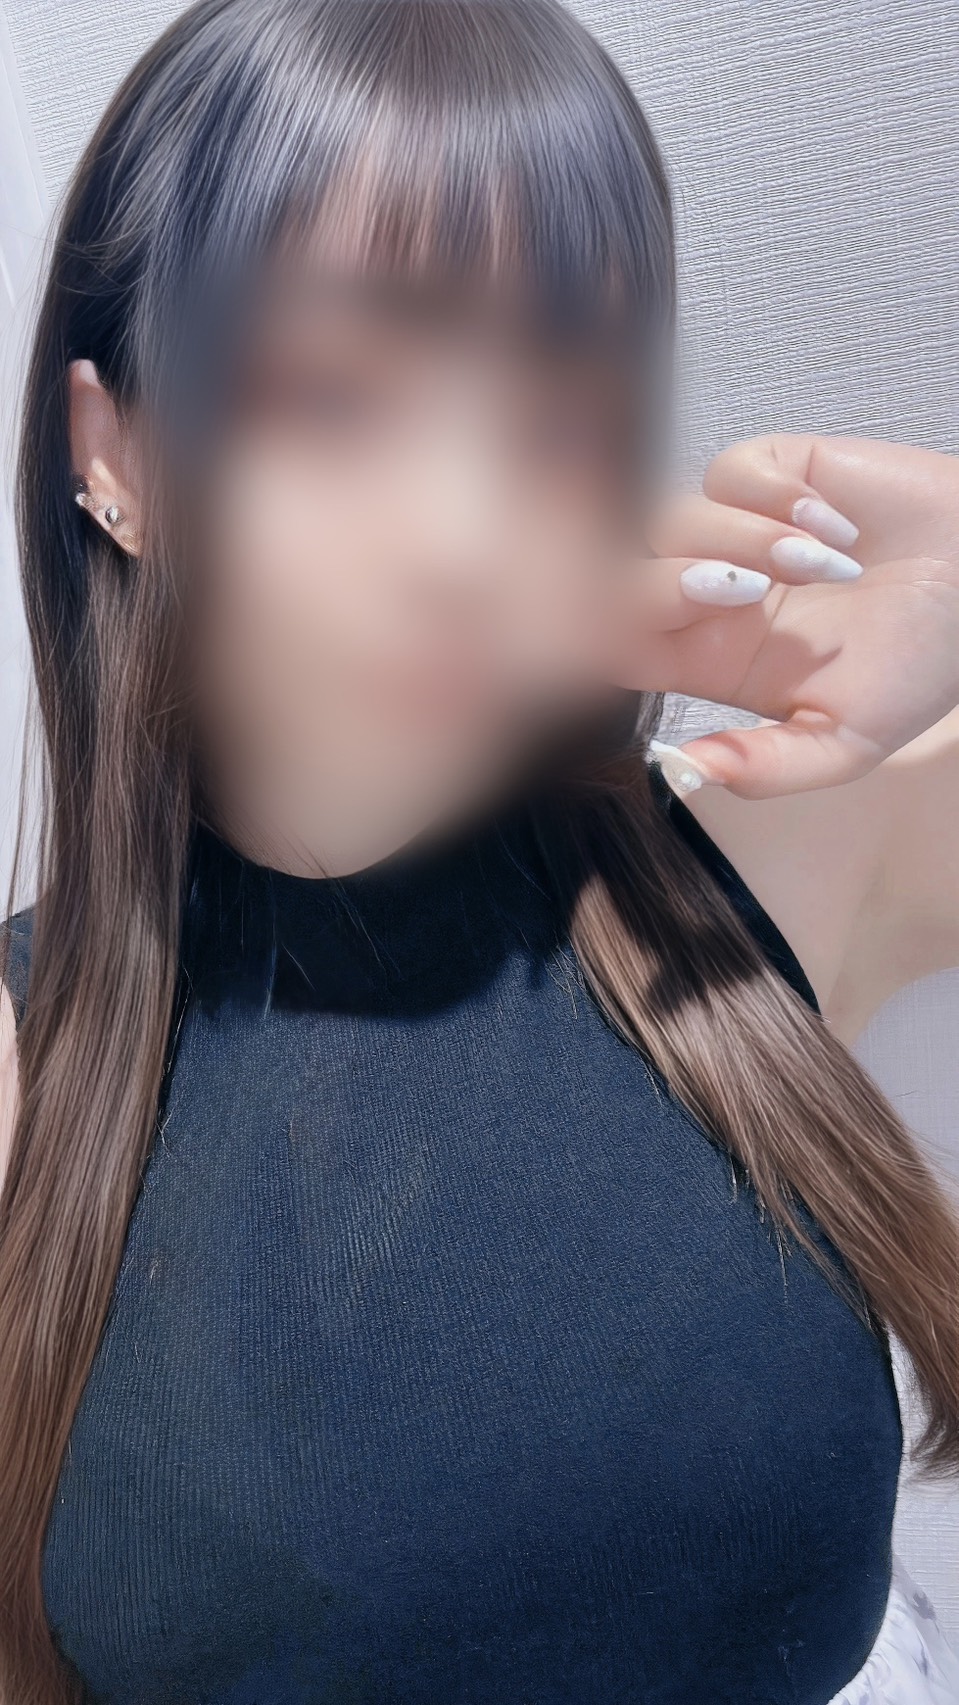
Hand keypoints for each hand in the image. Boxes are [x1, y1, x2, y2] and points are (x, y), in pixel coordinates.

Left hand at [618, 435, 958, 796]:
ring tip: (829, 565)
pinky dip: (778, 499)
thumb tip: (688, 772)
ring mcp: (729, 530)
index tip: (675, 645)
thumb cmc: (918, 665)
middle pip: (617, 579)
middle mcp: (702, 594)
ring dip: (745, 542)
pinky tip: (838, 526)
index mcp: (703, 660)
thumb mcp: (847, 742)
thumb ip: (769, 768)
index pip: (610, 646)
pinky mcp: (769, 473)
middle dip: (664, 585)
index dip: (614, 641)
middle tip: (747, 593)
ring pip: (670, 521)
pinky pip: (728, 473)